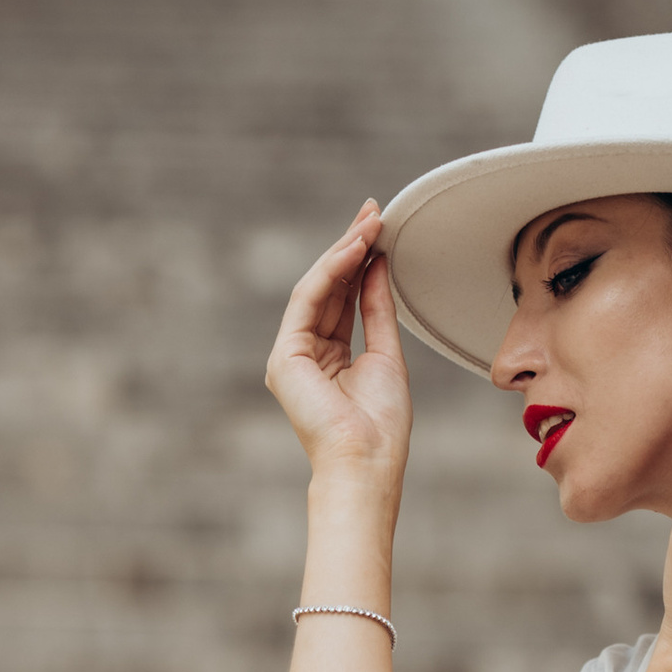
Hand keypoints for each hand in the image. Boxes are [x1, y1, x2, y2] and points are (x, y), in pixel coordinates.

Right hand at [265, 200, 412, 488]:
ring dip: (344, 252)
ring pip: (316, 289)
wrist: (366, 461)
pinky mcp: (285, 356)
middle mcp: (306, 353)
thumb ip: (376, 310)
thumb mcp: (386, 354)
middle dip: (351, 247)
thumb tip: (378, 266)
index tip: (380, 229)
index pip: (344, 298)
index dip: (361, 262)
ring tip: (369, 222)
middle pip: (328, 289)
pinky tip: (354, 248)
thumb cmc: (381, 425)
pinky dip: (332, 271)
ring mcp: (291, 354)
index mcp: (329, 358)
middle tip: (374, 210)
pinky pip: (308, 301)